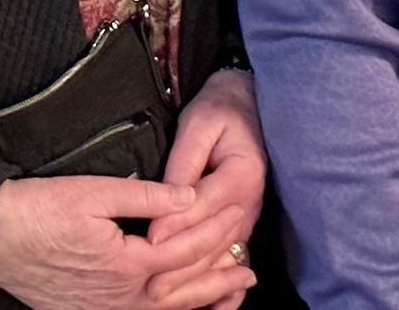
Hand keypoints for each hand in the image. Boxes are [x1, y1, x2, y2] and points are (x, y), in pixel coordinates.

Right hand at [0, 173, 257, 308]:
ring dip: (204, 301)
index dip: (215, 231)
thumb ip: (146, 196)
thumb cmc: (37, 211)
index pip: (186, 250)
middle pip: (185, 290)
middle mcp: (122, 298)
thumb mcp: (93, 192)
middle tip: (250, 269)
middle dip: (220, 276)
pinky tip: (182, 307)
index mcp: (127, 265)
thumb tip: (189, 195)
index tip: (237, 216)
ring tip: (233, 295)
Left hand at [144, 69, 267, 308]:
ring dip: (193, 280)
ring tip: (163, 296)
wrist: (247, 108)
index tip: (149, 239)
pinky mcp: (242, 227)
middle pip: (213, 242)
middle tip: (150, 284)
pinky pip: (230, 260)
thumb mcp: (199, 125)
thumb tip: (165, 199)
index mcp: (242, 174)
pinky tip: (208, 304)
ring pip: (219, 257)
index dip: (175, 223)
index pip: (204, 205)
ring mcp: (248, 219)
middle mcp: (250, 204)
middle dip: (181, 266)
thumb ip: (182, 163)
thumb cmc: (219, 112)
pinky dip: (218, 285)